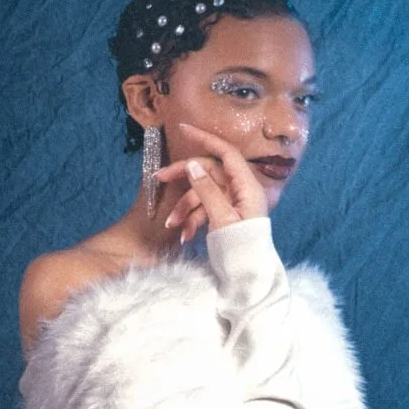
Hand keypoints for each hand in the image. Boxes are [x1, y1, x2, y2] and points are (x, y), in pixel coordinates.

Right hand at [158, 123, 269, 241]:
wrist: (250, 280)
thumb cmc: (241, 250)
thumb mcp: (222, 219)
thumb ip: (207, 190)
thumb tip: (193, 164)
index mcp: (247, 186)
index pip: (225, 152)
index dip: (205, 138)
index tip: (183, 128)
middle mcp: (242, 191)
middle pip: (208, 172)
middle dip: (183, 179)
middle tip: (158, 181)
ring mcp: (234, 204)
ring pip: (203, 193)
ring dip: (185, 208)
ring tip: (172, 226)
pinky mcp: (226, 217)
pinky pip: (205, 209)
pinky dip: (192, 220)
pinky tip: (184, 235)